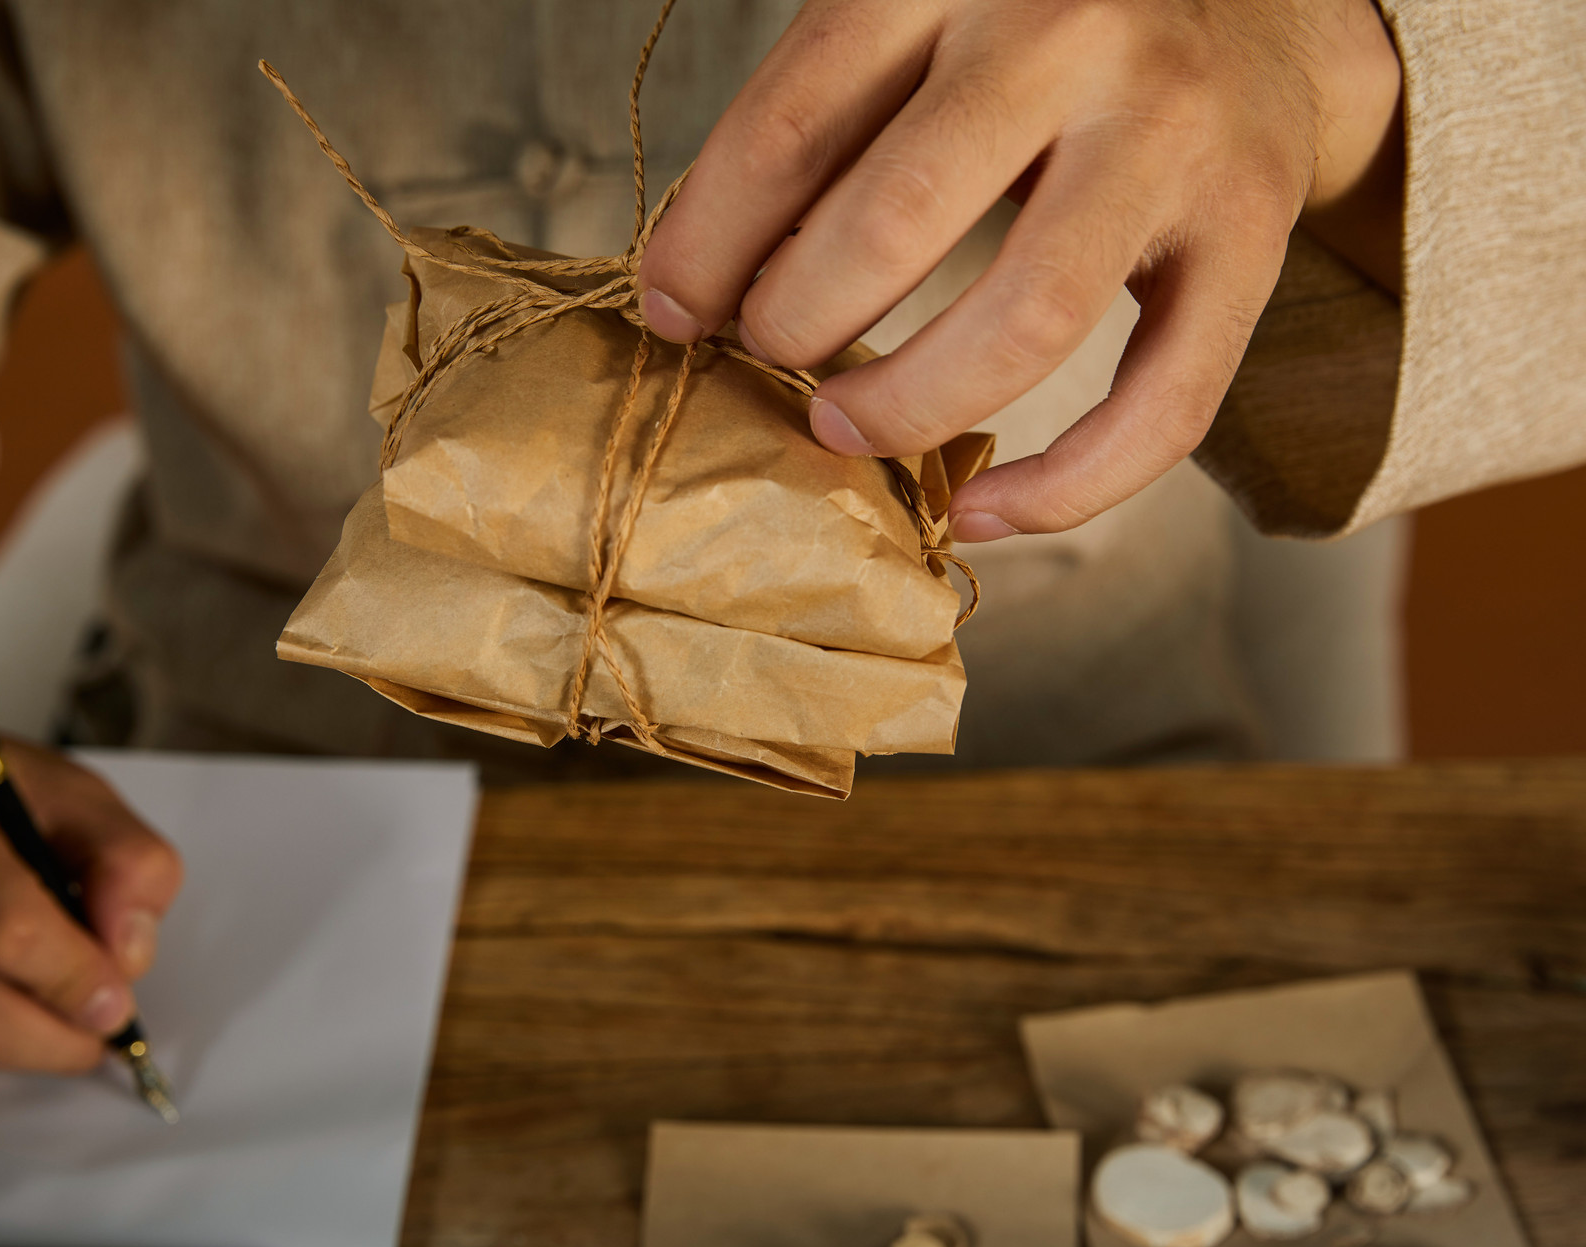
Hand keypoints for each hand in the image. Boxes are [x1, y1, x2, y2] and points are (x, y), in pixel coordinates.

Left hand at [638, 0, 1401, 539]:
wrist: (1260, 11)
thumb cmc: (1041, 35)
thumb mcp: (919, 23)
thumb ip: (821, 125)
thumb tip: (692, 287)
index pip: (793, 124)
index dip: (707, 243)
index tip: (671, 312)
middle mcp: (1075, 33)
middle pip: (897, 220)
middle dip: (798, 323)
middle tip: (769, 357)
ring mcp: (1174, 135)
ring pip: (1026, 322)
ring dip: (908, 405)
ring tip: (843, 427)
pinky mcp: (1252, 235)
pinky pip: (1163, 404)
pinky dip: (1064, 490)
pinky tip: (980, 511)